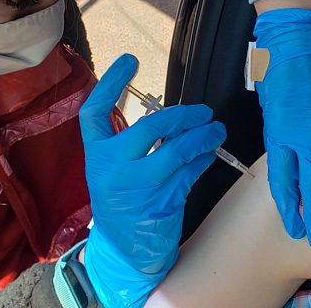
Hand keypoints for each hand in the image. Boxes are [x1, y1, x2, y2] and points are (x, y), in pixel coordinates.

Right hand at [79, 54, 225, 307]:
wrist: (124, 252)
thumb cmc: (123, 202)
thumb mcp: (114, 171)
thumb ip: (132, 145)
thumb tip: (173, 117)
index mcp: (95, 156)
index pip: (94, 112)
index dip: (110, 83)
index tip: (129, 59)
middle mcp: (111, 169)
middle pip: (149, 128)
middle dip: (183, 115)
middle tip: (203, 111)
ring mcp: (135, 189)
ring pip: (176, 151)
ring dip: (202, 136)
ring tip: (216, 129)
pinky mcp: (159, 204)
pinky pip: (188, 174)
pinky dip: (203, 159)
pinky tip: (210, 153)